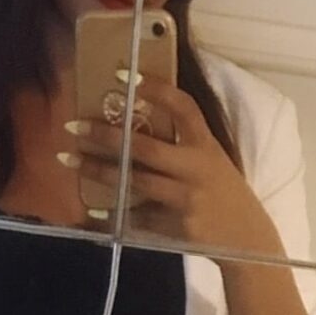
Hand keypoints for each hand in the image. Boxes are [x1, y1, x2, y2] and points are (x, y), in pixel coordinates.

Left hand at [59, 73, 279, 261]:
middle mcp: (196, 170)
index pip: (183, 108)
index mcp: (206, 147)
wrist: (246, 239)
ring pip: (133, 182)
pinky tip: (93, 211)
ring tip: (69, 159)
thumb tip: (136, 119)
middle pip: (145, 148)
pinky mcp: (176, 227)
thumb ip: (183, 144)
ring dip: (97, 170)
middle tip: (74, 126)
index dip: (156, 89)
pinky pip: (137, 216)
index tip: (124, 75)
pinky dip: (114, 214)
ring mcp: (185, 200)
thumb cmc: (223, 193)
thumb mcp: (211, 162)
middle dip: (106, 135)